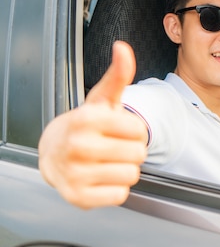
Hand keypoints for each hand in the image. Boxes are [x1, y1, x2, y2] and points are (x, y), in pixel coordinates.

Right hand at [38, 41, 147, 208]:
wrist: (53, 153)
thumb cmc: (85, 125)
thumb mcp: (102, 99)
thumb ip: (118, 75)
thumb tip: (123, 48)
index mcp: (86, 119)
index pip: (139, 130)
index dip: (134, 131)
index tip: (119, 130)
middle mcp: (78, 146)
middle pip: (138, 154)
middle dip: (131, 151)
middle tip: (113, 147)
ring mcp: (75, 173)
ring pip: (131, 176)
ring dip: (125, 170)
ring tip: (107, 162)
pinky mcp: (78, 197)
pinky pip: (119, 196)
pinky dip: (115, 189)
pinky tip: (101, 178)